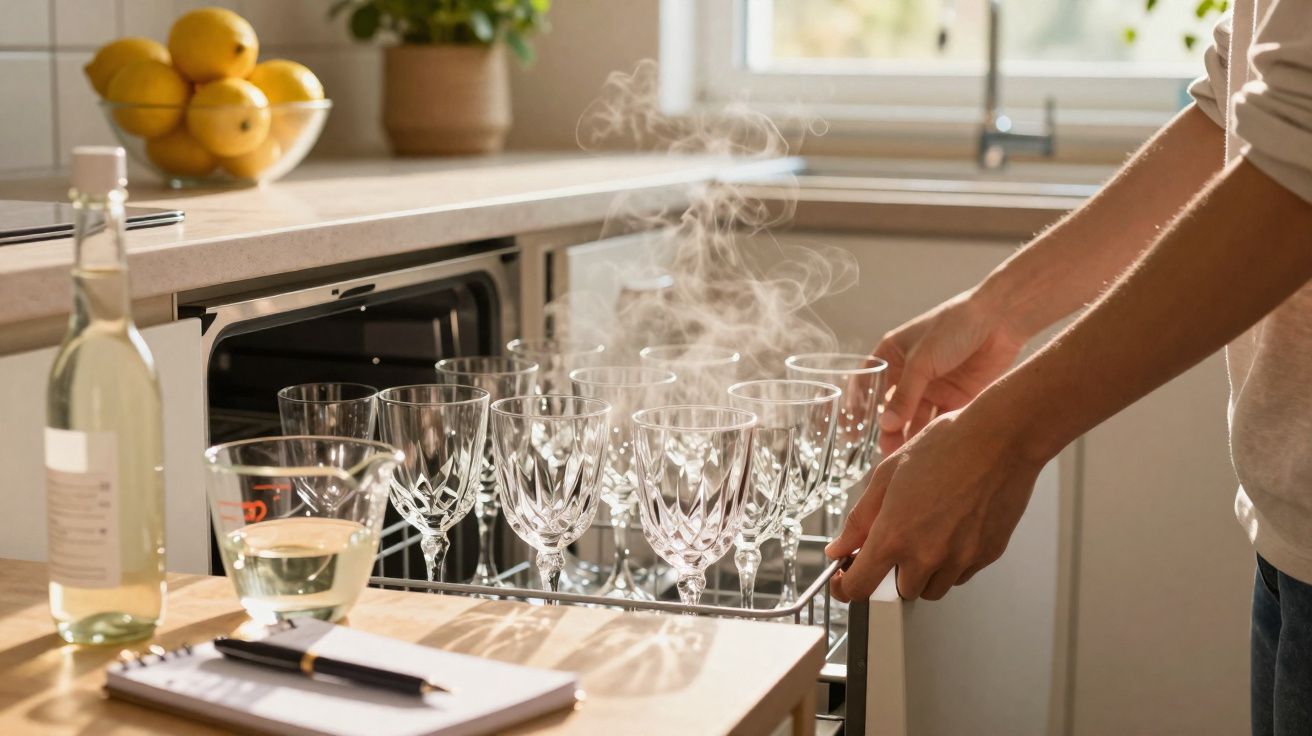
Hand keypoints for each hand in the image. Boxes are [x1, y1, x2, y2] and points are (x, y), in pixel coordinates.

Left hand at [826, 406, 1044, 601]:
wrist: (1000, 438)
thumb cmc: (945, 447)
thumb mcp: (886, 475)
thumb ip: (859, 519)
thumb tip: (838, 548)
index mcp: (894, 535)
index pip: (860, 587)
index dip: (846, 588)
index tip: (844, 580)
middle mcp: (927, 555)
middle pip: (899, 591)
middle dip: (892, 571)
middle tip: (899, 538)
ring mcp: (960, 559)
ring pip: (932, 588)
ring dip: (922, 572)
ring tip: (928, 531)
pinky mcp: (987, 556)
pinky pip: (960, 575)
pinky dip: (951, 563)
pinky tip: (952, 529)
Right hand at [873, 289, 1025, 453]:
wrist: (1000, 320)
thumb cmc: (953, 327)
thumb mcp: (921, 361)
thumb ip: (904, 395)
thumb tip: (886, 425)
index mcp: (895, 355)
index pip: (871, 384)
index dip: (860, 407)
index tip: (853, 431)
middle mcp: (912, 372)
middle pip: (894, 405)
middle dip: (888, 427)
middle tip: (883, 447)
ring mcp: (934, 386)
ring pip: (916, 416)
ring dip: (909, 433)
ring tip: (904, 451)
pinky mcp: (957, 396)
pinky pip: (940, 419)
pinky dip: (933, 432)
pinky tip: (927, 445)